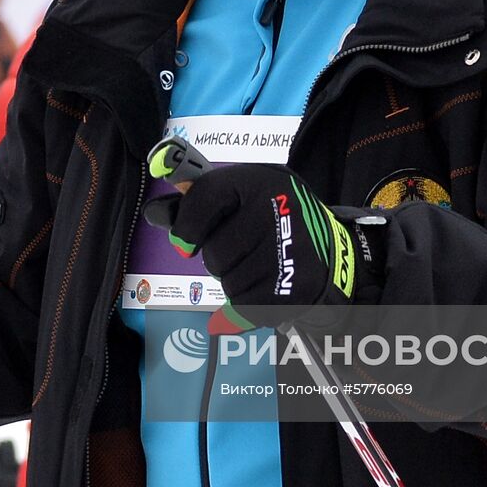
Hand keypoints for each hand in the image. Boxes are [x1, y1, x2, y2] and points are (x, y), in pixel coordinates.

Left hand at [168, 164, 359, 333]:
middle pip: (216, 251)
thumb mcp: (244, 193)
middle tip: (240, 252)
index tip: (185, 244)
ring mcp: (290, 248)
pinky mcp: (296, 285)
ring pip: (229, 281)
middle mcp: (277, 208)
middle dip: (219, 259)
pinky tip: (259, 291)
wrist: (331, 249)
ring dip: (233, 282)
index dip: (187, 226)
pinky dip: (243, 307)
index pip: (204, 198)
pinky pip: (246, 306)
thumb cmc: (274, 218)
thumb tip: (155, 212)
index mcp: (258, 180)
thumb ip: (200, 201)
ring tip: (257, 267)